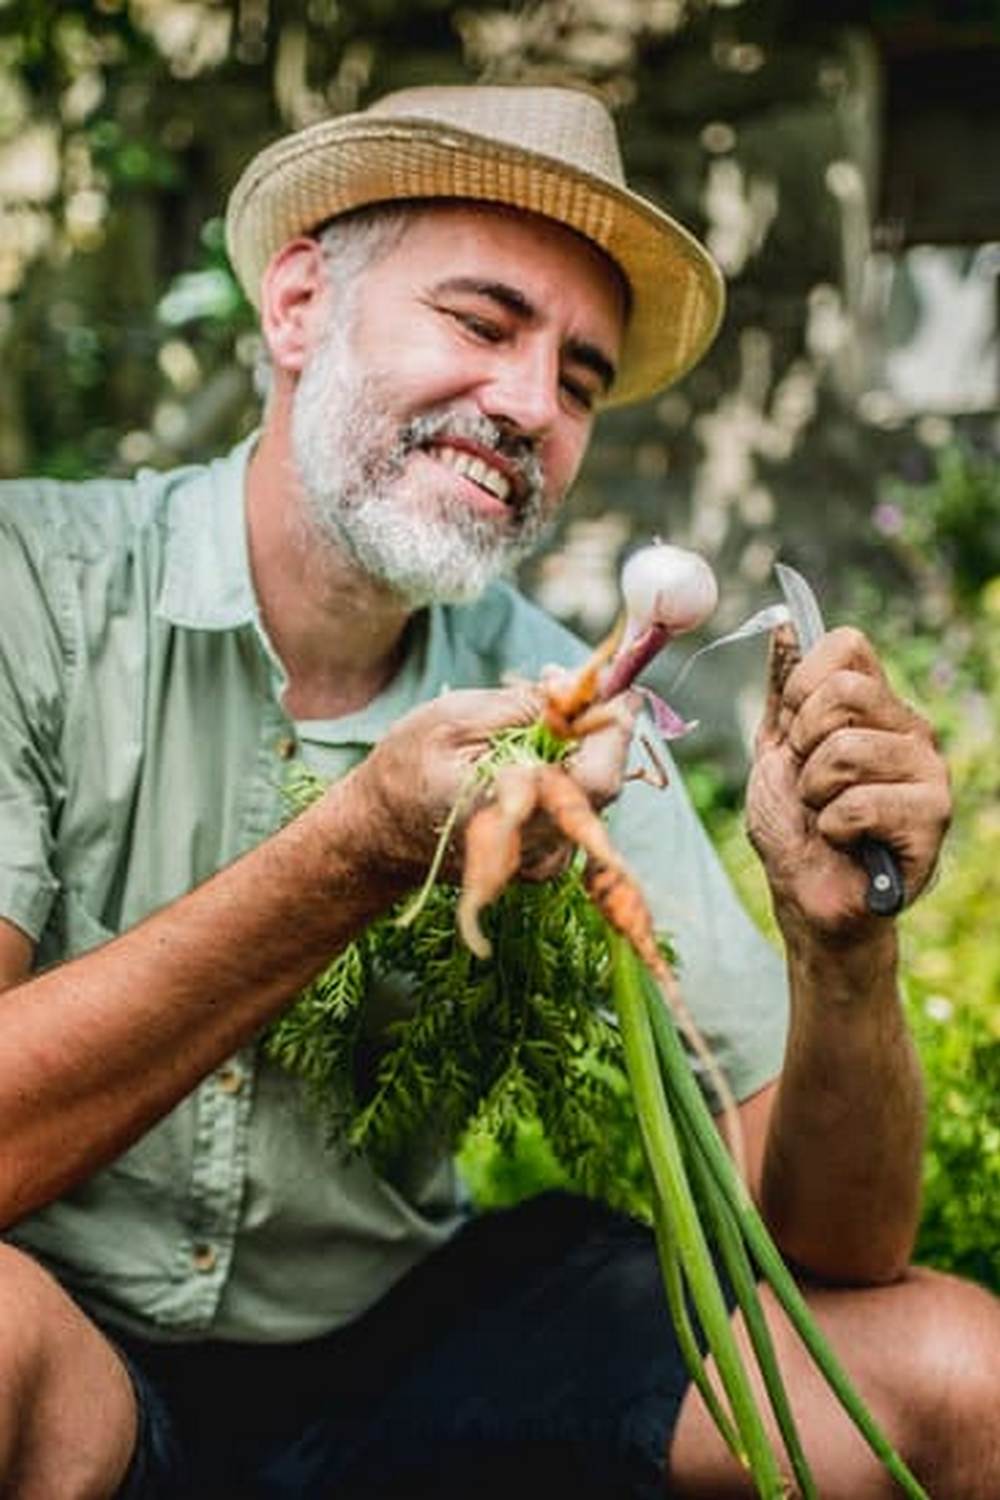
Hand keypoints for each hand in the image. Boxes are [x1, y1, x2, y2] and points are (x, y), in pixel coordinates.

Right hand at [348, 684, 637, 885]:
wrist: (378, 832)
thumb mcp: (453, 719)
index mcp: (515, 812)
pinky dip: (563, 772)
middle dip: (592, 724)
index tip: (613, 683)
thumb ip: (521, 706)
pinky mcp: (543, 860)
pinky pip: (572, 808)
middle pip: (603, 781)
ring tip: (535, 713)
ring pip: (589, 792)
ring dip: (577, 746)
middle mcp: (539, 846)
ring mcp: (544, 859)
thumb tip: (577, 688)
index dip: (615, 727)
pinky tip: (528, 753)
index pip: (600, 777)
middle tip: (559, 685)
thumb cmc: (407, 769)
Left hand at [747, 625, 950, 939]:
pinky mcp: (932, 817)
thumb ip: (782, 692)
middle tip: (812, 782)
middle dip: (803, 744)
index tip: (794, 731)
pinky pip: (859, 803)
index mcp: (875, 706)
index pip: (847, 645)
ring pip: (847, 750)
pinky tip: (848, 843)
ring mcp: (927, 771)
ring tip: (829, 817)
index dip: (802, 685)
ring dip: (816, 794)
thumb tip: (784, 625)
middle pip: (843, 690)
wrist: (807, 897)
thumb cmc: (795, 828)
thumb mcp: (774, 751)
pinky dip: (833, 829)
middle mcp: (908, 729)